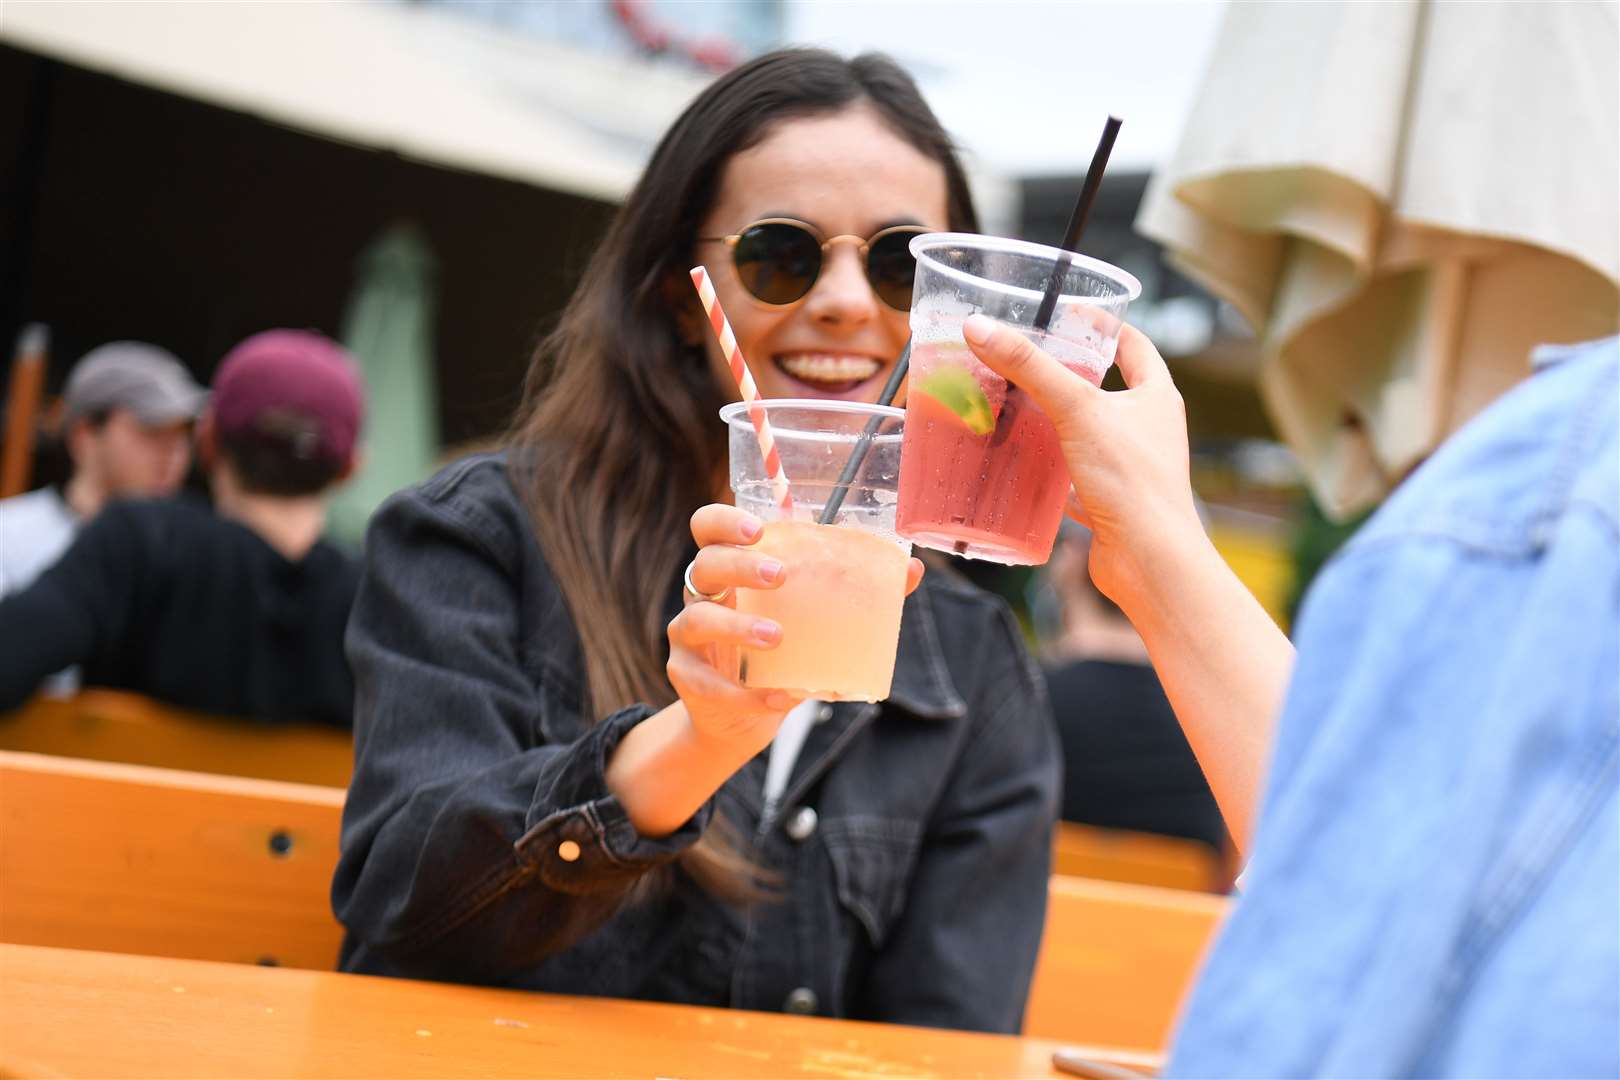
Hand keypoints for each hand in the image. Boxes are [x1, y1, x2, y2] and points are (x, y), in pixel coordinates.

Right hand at [668, 505, 926, 751]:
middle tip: (780, 575)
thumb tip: (911, 569)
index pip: (708, 528)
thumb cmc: (781, 652)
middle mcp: (702, 595)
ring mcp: (689, 636)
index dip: (725, 521)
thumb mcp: (813, 619)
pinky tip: (779, 697)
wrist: (744, 716)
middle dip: (740, 566)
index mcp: (730, 568)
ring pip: (698, 620)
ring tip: (777, 636)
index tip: (759, 529)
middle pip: (704, 565)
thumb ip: (857, 592)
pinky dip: (745, 691)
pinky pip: (709, 682)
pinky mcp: (687, 678)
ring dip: (738, 626)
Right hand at [961, 315, 1205, 609]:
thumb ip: (1030, 367)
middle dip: (1069, 373)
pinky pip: (1075, 476)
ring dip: (1056, 421)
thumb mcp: (1077, 410)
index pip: (1132, 344)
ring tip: (1015, 406)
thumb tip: (982, 327)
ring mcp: (1129, 466)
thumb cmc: (1133, 483)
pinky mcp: (1109, 500)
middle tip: (1029, 360)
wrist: (1148, 560)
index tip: (1069, 313)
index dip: (1102, 325)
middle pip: (1107, 387)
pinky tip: (1021, 464)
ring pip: (1088, 433)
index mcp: (1156, 396)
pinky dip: (1050, 469)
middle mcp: (1148, 429)